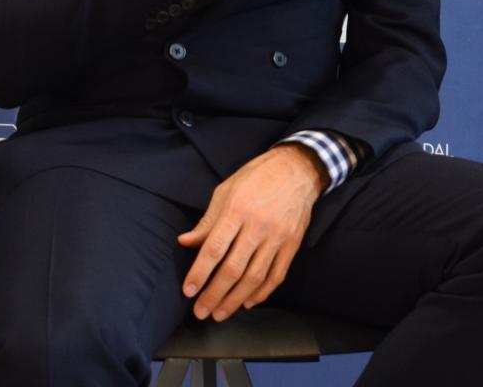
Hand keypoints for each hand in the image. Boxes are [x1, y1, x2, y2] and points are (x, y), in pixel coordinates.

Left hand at [178, 144, 326, 320]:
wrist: (297, 169)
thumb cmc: (257, 178)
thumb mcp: (225, 191)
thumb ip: (207, 221)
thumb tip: (185, 242)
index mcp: (237, 210)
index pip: (214, 249)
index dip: (199, 273)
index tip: (188, 291)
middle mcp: (258, 226)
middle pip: (233, 269)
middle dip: (214, 295)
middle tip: (200, 312)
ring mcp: (278, 237)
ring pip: (255, 277)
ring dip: (235, 300)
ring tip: (220, 313)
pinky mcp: (293, 244)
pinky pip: (277, 275)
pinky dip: (262, 293)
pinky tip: (248, 302)